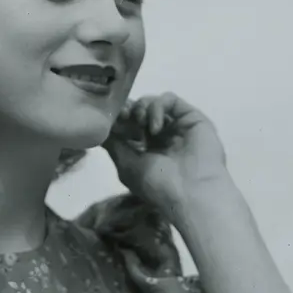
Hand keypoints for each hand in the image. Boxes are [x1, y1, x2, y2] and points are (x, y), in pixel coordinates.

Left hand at [103, 92, 231, 219]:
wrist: (192, 192)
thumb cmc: (158, 185)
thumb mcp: (127, 166)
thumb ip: (113, 144)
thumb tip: (100, 127)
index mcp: (147, 149)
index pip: (129, 125)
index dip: (118, 119)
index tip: (110, 119)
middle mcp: (162, 136)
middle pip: (139, 111)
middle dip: (128, 110)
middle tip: (123, 115)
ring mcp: (176, 125)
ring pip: (152, 103)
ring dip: (141, 108)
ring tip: (139, 123)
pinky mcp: (190, 116)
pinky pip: (169, 100)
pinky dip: (157, 107)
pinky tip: (155, 127)